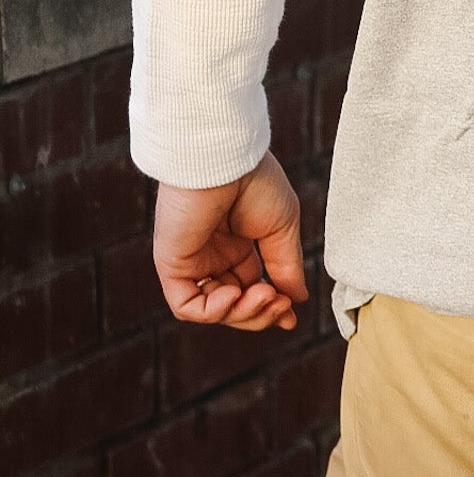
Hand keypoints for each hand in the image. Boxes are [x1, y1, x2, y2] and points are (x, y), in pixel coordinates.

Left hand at [154, 151, 307, 332]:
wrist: (227, 159)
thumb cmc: (256, 182)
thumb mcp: (282, 227)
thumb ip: (286, 267)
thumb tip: (298, 299)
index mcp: (239, 243)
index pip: (251, 287)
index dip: (270, 307)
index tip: (290, 317)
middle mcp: (214, 254)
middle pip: (235, 304)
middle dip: (260, 313)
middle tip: (280, 306)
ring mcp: (193, 261)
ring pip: (213, 310)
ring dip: (242, 314)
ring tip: (264, 296)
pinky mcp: (172, 264)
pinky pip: (188, 305)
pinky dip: (213, 311)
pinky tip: (234, 294)